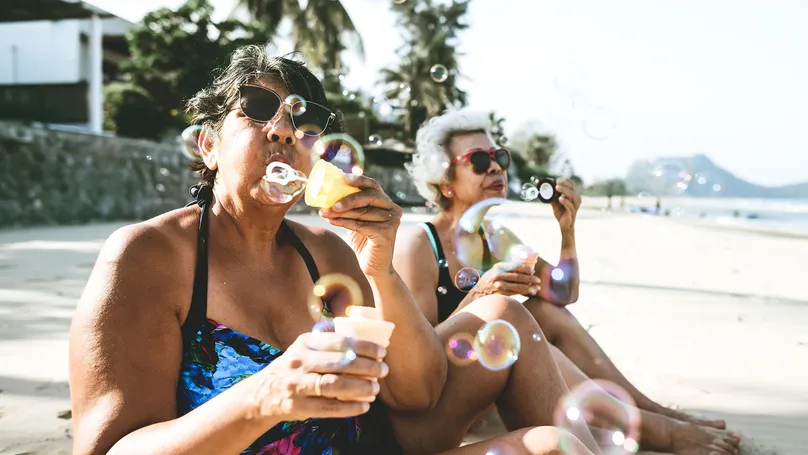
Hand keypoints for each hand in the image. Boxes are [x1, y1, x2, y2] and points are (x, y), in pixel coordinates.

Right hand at [254, 331, 388, 420]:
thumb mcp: (303, 348)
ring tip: (375, 388)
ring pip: (333, 386)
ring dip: (359, 388)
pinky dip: (349, 408)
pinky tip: (364, 406)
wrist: (262, 394)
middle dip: (366, 367)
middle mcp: (299, 362)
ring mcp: (296, 385)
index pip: (339, 341)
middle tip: (383, 370)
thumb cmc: (293, 368)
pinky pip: (327, 408)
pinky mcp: (297, 406)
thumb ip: (327, 343)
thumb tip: (366, 339)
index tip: (382, 352)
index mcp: (304, 343)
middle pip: (339, 363)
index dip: (363, 347)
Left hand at [319, 174, 402, 276]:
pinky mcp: (386, 234)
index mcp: (387, 203)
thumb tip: (329, 194)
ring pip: (362, 212)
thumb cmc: (365, 242)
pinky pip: (361, 225)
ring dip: (341, 213)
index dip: (358, 180)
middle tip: (330, 203)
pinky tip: (332, 221)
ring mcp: (392, 222)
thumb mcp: (358, 220)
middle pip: (369, 196)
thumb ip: (351, 207)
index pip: (373, 185)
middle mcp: (393, 210)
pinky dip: (345, 223)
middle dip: (348, 198)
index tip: (341, 178)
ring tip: (324, 213)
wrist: (374, 267)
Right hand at [469, 262, 540, 297]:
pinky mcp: (500, 295)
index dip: (526, 268)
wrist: (477, 293)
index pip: (515, 266)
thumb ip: (507, 268)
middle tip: (538, 280)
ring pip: (518, 286)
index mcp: (499, 267)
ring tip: (537, 288)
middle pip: (518, 276)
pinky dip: (524, 293)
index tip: (532, 271)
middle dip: (530, 278)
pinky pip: (515, 293)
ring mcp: (499, 286)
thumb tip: (525, 267)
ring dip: (529, 287)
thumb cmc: (489, 281)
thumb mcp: (495, 270)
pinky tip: (530, 292)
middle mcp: (498, 275)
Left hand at [551, 178, 580, 231]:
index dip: (565, 181)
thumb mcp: (555, 202)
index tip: (557, 180)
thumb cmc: (561, 212)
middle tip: (556, 183)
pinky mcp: (573, 213)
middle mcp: (575, 199)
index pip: (571, 185)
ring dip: (565, 191)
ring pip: (574, 196)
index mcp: (572, 195)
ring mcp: (575, 206)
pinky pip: (571, 207)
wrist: (564, 225)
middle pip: (573, 189)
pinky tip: (560, 199)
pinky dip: (566, 202)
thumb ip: (552, 196)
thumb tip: (543, 189)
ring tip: (557, 188)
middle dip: (565, 184)